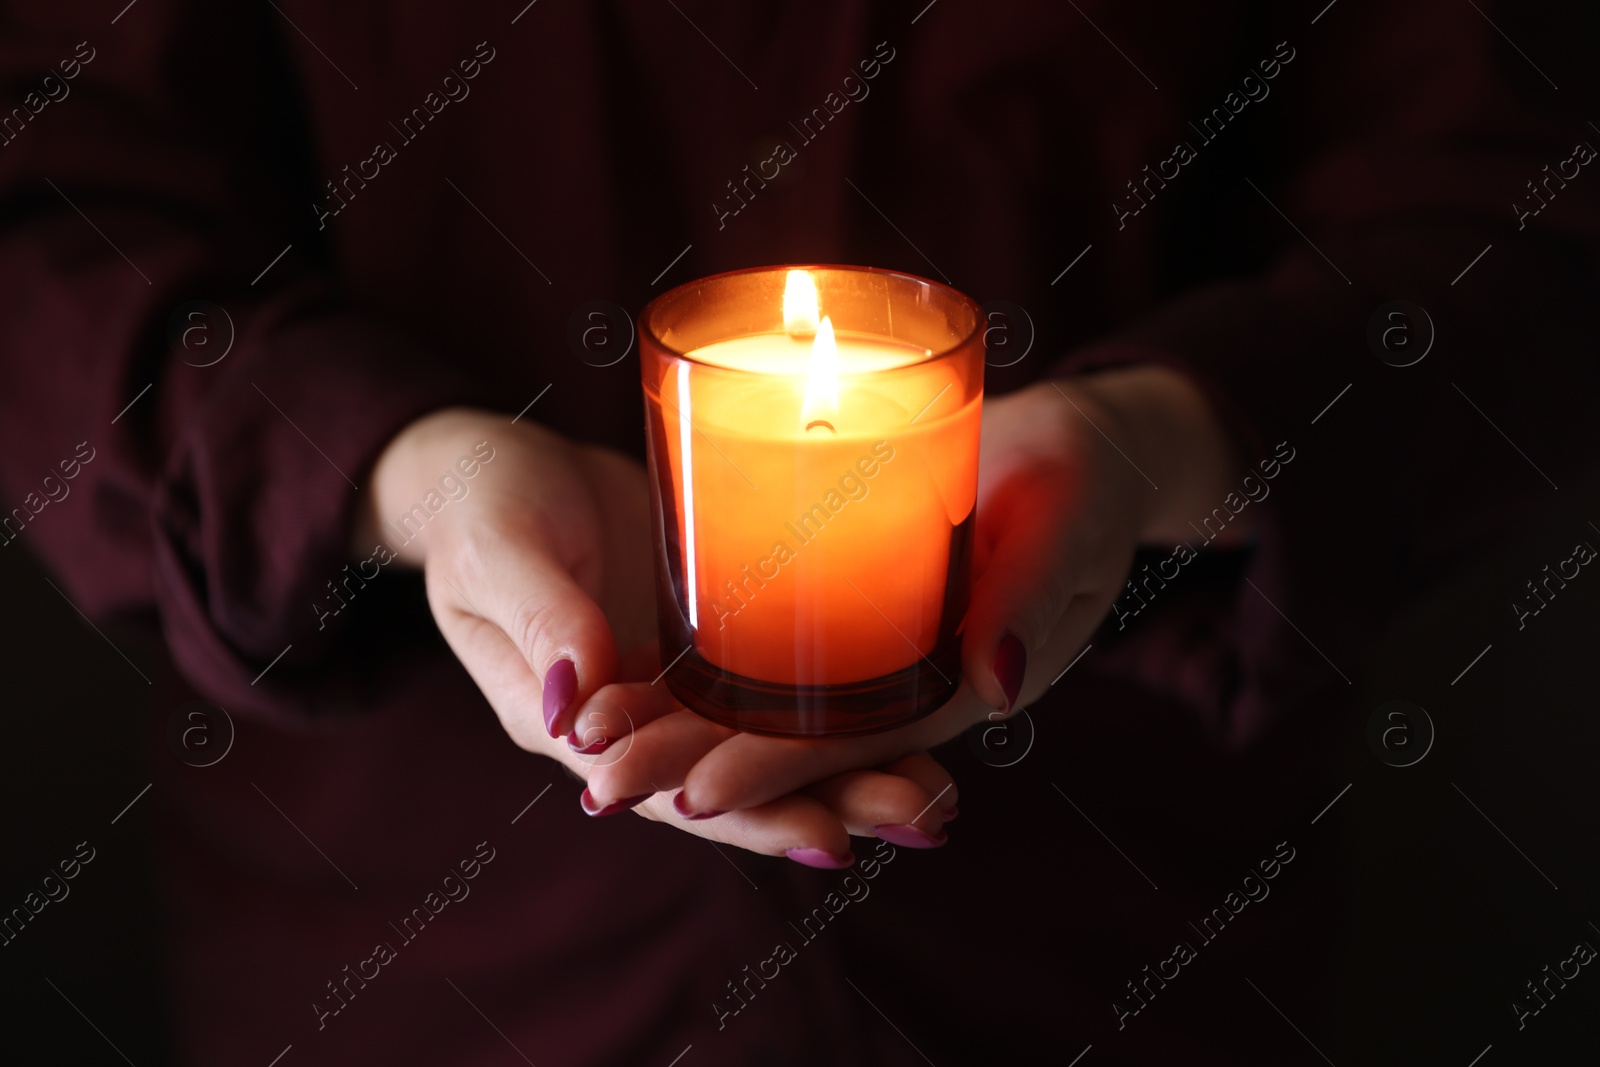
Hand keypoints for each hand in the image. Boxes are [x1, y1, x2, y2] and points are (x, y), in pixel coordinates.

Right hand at [354, 407, 961, 865]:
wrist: (499, 467)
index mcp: (569, 721)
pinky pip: (779, 680)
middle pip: (739, 780)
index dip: (750, 817)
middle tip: (928, 820)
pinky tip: (910, 709)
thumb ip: (539, 618)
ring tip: (942, 792)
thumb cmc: (480, 505)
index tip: (833, 840)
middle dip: (833, 803)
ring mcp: (676, 681)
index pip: (668, 789)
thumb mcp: (498, 553)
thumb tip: (576, 705)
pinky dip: (840, 702)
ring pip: (770, 741)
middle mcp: (634, 717)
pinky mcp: (710, 635)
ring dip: (854, 767)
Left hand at [582, 366, 1248, 829]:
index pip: (853, 749)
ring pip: (763, 703)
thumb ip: (1033, 595)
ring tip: (590, 742)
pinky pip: (767, 648)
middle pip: (788, 741)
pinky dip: (702, 665)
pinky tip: (630, 672)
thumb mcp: (1068, 525)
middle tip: (602, 786)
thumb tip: (996, 683)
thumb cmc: (1083, 483)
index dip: (776, 775)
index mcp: (957, 692)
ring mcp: (866, 653)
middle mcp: (899, 688)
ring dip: (680, 726)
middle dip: (696, 766)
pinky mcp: (841, 606)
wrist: (1076, 449)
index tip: (692, 797)